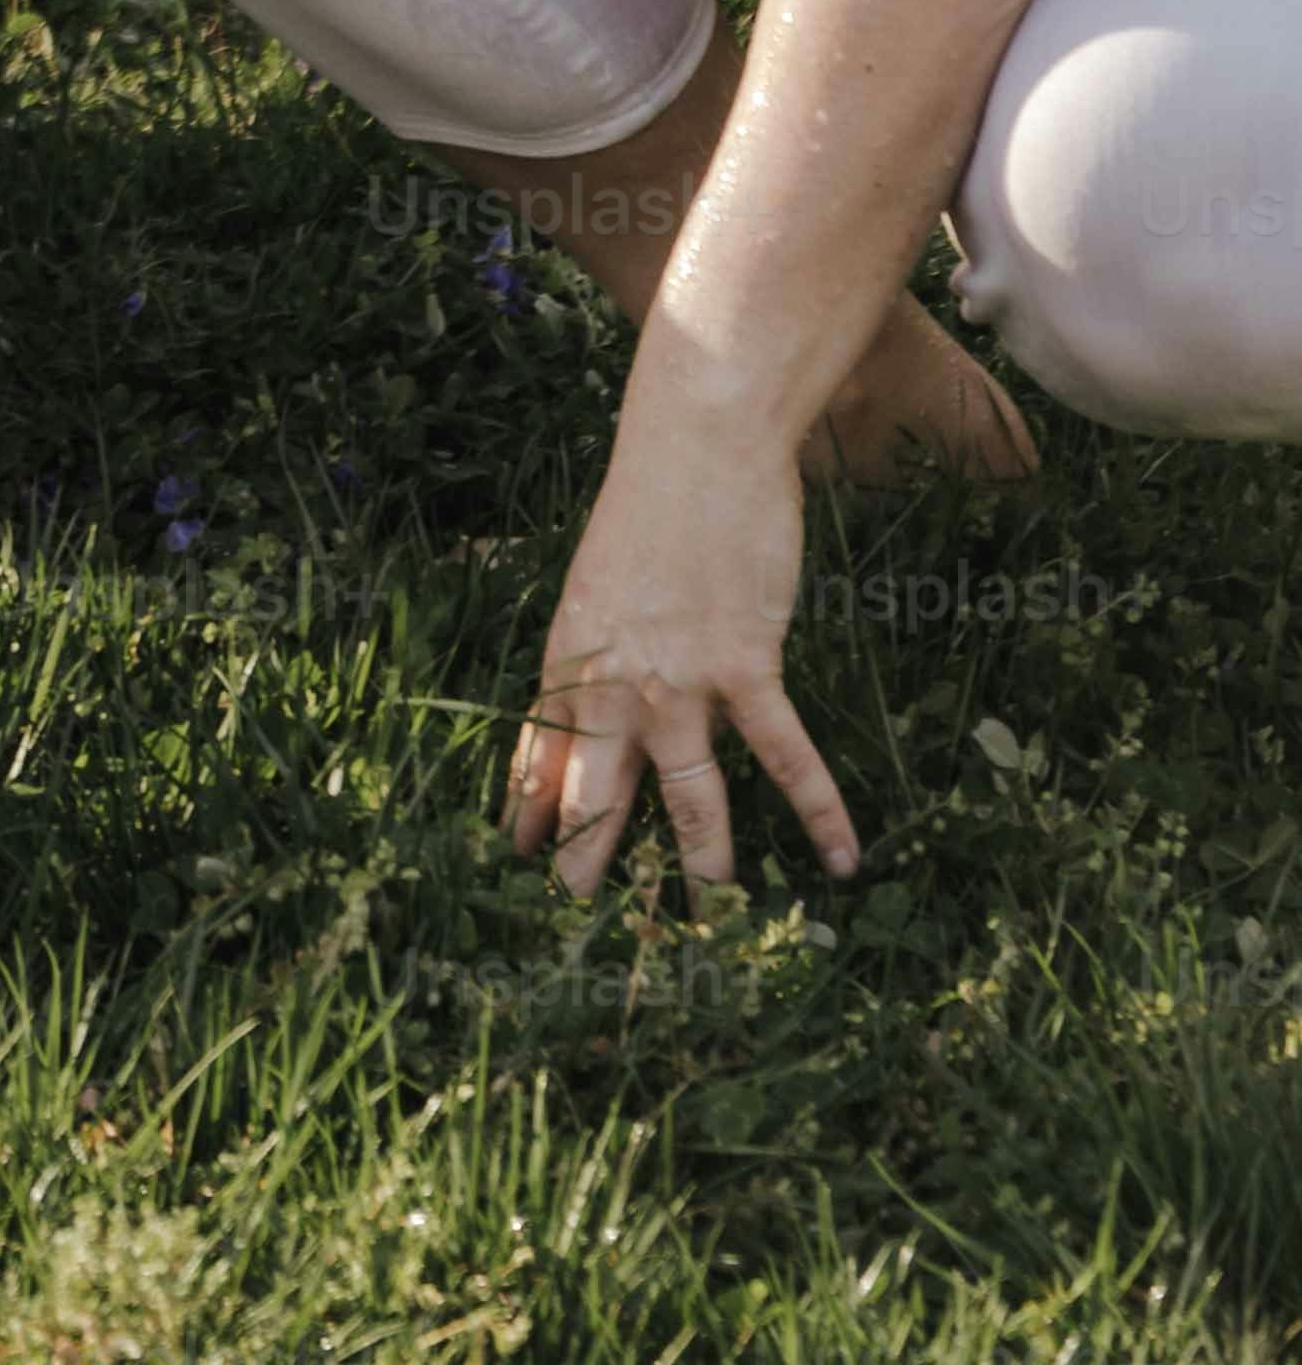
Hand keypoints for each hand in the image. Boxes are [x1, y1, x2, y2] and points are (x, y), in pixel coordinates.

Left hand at [506, 414, 855, 903]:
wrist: (698, 445)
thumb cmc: (650, 499)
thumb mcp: (601, 576)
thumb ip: (601, 641)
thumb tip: (597, 683)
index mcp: (573, 651)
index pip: (543, 746)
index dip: (533, 801)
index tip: (521, 852)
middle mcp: (616, 678)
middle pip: (599, 785)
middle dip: (590, 851)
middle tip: (582, 909)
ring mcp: (681, 679)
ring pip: (689, 796)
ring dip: (702, 862)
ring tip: (708, 920)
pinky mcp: (746, 665)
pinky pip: (785, 755)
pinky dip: (819, 810)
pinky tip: (844, 859)